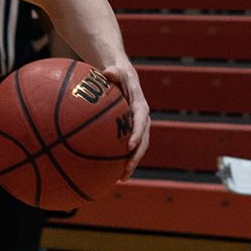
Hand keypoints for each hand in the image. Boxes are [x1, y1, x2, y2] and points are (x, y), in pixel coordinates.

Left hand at [104, 62, 150, 178]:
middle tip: (126, 170)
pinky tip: (110, 173)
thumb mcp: (116, 71)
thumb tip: (108, 72)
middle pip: (143, 141)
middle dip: (136, 157)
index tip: (130, 146)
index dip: (137, 134)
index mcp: (140, 107)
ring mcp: (138, 128)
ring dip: (131, 164)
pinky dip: (122, 160)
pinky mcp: (131, 133)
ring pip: (138, 149)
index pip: (141, 122)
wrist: (124, 79)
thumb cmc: (117, 75)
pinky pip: (128, 149)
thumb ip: (114, 72)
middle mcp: (142, 120)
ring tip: (121, 178)